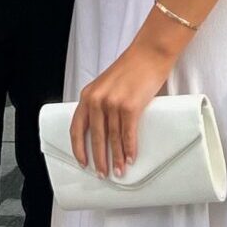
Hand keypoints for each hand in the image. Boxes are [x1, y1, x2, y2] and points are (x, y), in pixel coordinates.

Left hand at [70, 41, 174, 177]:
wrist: (149, 53)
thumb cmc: (131, 68)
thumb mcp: (107, 84)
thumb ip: (102, 103)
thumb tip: (106, 131)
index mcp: (88, 95)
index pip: (77, 127)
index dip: (78, 148)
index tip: (83, 162)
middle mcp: (97, 100)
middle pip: (95, 137)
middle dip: (99, 159)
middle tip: (102, 174)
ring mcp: (113, 103)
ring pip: (112, 139)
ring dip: (116, 158)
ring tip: (118, 171)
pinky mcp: (130, 106)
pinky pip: (128, 134)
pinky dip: (129, 149)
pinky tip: (130, 159)